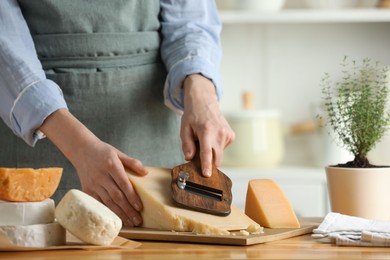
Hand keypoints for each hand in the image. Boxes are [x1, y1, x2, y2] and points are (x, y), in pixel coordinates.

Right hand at [40, 109, 146, 226]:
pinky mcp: (86, 189)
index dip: (132, 197)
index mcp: (111, 165)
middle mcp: (101, 176)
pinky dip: (107, 211)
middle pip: (117, 196)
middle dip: (128, 210)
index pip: (124, 184)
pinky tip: (115, 218)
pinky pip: (98, 203)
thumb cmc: (103, 152)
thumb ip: (132, 162)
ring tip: (130, 222)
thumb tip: (146, 173)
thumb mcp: (118, 153)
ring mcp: (92, 184)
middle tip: (138, 220)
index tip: (140, 207)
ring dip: (119, 214)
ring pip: (108, 202)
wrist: (81, 149)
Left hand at [181, 74, 234, 176]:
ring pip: (219, 154)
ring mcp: (227, 134)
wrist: (205, 101)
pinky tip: (212, 137)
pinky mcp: (231, 136)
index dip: (206, 165)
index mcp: (206, 131)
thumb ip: (187, 144)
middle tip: (198, 155)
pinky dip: (216, 147)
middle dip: (208, 162)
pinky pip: (223, 149)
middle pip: (216, 158)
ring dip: (212, 152)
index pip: (207, 152)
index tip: (207, 175)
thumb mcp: (184, 128)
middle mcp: (219, 133)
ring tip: (205, 139)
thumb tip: (189, 158)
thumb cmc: (193, 115)